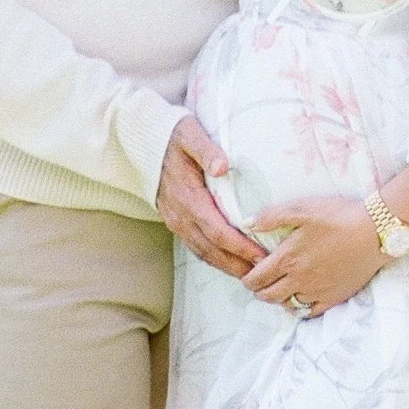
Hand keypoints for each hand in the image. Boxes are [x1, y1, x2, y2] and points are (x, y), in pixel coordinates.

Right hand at [157, 115, 264, 278]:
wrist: (143, 142)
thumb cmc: (172, 136)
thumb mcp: (190, 134)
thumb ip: (206, 149)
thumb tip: (222, 166)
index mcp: (187, 198)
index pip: (217, 231)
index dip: (239, 246)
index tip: (261, 255)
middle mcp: (180, 216)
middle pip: (212, 250)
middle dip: (237, 264)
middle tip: (264, 274)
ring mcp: (176, 221)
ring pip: (203, 253)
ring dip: (227, 266)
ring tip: (252, 274)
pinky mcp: (176, 222)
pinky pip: (197, 246)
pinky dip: (215, 258)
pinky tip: (230, 261)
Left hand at [244, 195, 383, 319]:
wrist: (375, 232)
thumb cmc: (338, 216)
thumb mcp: (302, 208)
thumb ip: (272, 216)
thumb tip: (247, 224)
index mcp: (288, 258)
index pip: (256, 278)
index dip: (247, 278)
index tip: (248, 273)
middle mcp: (299, 280)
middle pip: (268, 296)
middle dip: (259, 291)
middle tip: (260, 283)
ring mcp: (317, 292)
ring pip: (288, 305)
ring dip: (279, 299)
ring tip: (280, 288)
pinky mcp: (335, 297)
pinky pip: (311, 311)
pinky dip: (301, 308)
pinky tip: (302, 298)